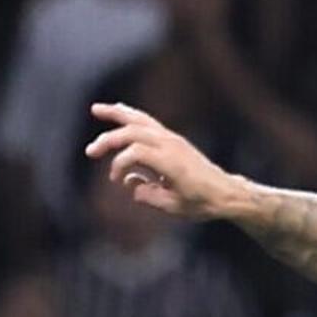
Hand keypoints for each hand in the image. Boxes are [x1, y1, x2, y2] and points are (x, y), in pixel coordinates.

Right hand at [87, 102, 245, 221]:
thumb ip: (150, 196)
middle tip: (90, 151)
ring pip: (140, 119)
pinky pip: (148, 121)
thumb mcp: (175, 207)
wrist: (226, 193)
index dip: (120, 164)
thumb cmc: (202, 203)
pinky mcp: (173, 138)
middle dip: (109, 140)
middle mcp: (171, 145)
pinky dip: (131, 115)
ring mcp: (172, 139)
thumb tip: (131, 185)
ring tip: (96, 109)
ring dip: (117, 114)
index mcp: (171, 162)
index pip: (135, 152)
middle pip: (133, 132)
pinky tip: (118, 112)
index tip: (116, 181)